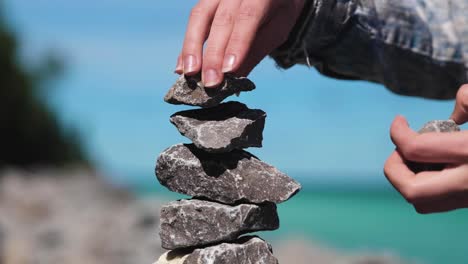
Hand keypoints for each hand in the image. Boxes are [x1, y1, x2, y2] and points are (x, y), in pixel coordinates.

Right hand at [175, 0, 305, 86]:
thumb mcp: (276, 31)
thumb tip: (233, 80)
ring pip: (200, 16)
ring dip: (192, 48)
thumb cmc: (276, 13)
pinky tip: (182, 67)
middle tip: (211, 83)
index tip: (229, 70)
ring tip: (189, 74)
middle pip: (222, 20)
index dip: (237, 44)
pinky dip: (186, 47)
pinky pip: (193, 21)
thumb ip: (256, 51)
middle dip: (214, 55)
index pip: (247, 17)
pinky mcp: (206, 1)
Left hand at [384, 84, 467, 213]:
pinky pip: (437, 202)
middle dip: (395, 168)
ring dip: (408, 178)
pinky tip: (436, 165)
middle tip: (402, 148)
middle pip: (412, 191)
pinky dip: (425, 185)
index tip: (399, 121)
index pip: (416, 148)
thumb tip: (455, 106)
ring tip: (419, 156)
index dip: (397, 132)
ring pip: (422, 202)